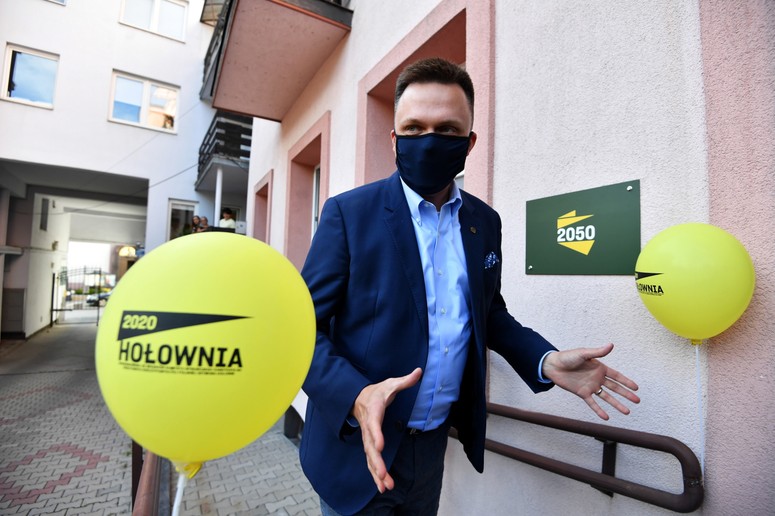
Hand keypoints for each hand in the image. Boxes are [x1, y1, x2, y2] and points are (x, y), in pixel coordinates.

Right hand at [352, 367, 422, 492]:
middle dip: (377, 462)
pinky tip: (382, 486)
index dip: (376, 435)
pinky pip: (371, 461)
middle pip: (370, 447)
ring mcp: (367, 439)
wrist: (357, 399)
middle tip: (383, 475)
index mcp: (373, 412)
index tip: (380, 445)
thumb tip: (419, 371)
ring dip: (377, 473)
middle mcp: (368, 428)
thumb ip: (405, 381)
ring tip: (385, 486)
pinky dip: (375, 475)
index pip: (373, 425)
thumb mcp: (390, 384)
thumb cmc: (377, 392)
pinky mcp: (369, 446)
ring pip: (370, 458)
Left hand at [541, 343, 639, 419]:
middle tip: (637, 401)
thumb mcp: (583, 354)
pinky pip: (592, 403)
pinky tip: (606, 418)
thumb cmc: (568, 357)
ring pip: (606, 397)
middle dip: (626, 394)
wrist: (553, 366)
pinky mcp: (582, 393)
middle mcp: (597, 378)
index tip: (636, 388)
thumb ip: (597, 352)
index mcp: (599, 368)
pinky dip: (599, 410)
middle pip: (615, 388)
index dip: (626, 381)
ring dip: (617, 404)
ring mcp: (590, 386)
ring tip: (627, 412)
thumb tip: (611, 345)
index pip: (616, 376)